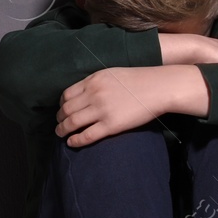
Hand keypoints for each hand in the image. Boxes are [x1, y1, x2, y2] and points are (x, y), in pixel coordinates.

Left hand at [56, 65, 206, 146]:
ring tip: (60, 134)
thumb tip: (83, 93)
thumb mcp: (112, 73)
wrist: (159, 88)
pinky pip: (86, 135)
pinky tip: (71, 143)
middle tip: (58, 124)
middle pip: (66, 109)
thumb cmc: (139, 80)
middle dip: (59, 118)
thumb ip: (95, 82)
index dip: (61, 105)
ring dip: (62, 130)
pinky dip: (75, 140)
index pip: (67, 94)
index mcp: (93, 80)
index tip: (61, 110)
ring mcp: (102, 110)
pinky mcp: (111, 125)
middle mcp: (94, 94)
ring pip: (72, 122)